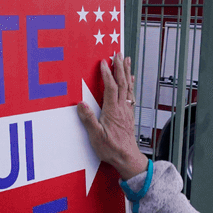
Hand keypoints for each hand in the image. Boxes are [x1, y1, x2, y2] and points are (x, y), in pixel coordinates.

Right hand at [78, 55, 148, 179]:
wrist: (127, 158)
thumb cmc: (111, 149)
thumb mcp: (96, 136)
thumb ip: (88, 119)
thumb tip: (81, 104)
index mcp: (112, 111)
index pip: (111, 88)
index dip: (107, 74)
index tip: (104, 62)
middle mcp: (122, 108)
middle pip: (122, 83)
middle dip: (120, 67)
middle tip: (118, 54)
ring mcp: (127, 111)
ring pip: (128, 87)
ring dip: (127, 72)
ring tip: (127, 60)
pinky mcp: (129, 115)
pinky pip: (131, 95)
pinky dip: (130, 84)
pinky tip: (131, 80)